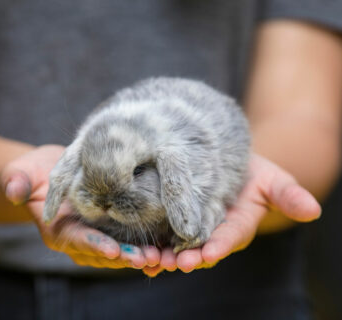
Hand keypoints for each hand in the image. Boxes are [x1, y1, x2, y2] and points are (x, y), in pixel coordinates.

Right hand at [0, 145, 159, 268]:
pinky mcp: (111, 228)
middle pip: (102, 252)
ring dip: (140, 255)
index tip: (112, 249)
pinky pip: (128, 241)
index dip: (93, 244)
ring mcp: (97, 236)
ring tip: (162, 256)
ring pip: (119, 251)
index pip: (75, 240)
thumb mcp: (22, 171)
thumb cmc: (35, 171)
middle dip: (124, 257)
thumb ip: (16, 180)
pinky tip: (166, 245)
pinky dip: (145, 244)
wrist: (51, 173)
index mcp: (58, 230)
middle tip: (147, 258)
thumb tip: (13, 190)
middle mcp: (79, 239)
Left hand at [143, 154, 320, 276]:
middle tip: (173, 263)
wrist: (230, 164)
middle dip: (187, 257)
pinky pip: (163, 232)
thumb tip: (313, 211)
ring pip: (178, 245)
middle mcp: (212, 231)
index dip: (219, 246)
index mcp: (237, 226)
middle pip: (199, 248)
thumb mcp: (274, 181)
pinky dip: (152, 242)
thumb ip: (289, 197)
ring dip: (165, 255)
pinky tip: (138, 250)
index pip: (229, 238)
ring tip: (151, 261)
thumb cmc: (255, 174)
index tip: (208, 254)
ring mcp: (192, 227)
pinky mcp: (174, 218)